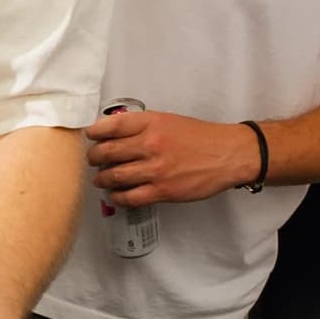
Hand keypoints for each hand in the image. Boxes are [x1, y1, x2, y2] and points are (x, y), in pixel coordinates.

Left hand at [86, 104, 257, 210]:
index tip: (90, 136)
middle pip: (107, 152)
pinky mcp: (162, 191)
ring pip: (113, 176)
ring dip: (102, 179)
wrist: (228, 155)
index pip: (111, 125)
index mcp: (152, 123)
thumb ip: (143, 126)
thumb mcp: (170, 121)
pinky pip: (129, 197)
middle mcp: (150, 144)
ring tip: (101, 179)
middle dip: (94, 157)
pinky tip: (117, 194)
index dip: (94, 132)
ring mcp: (155, 169)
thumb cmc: (201, 138)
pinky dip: (117, 197)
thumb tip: (115, 134)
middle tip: (93, 159)